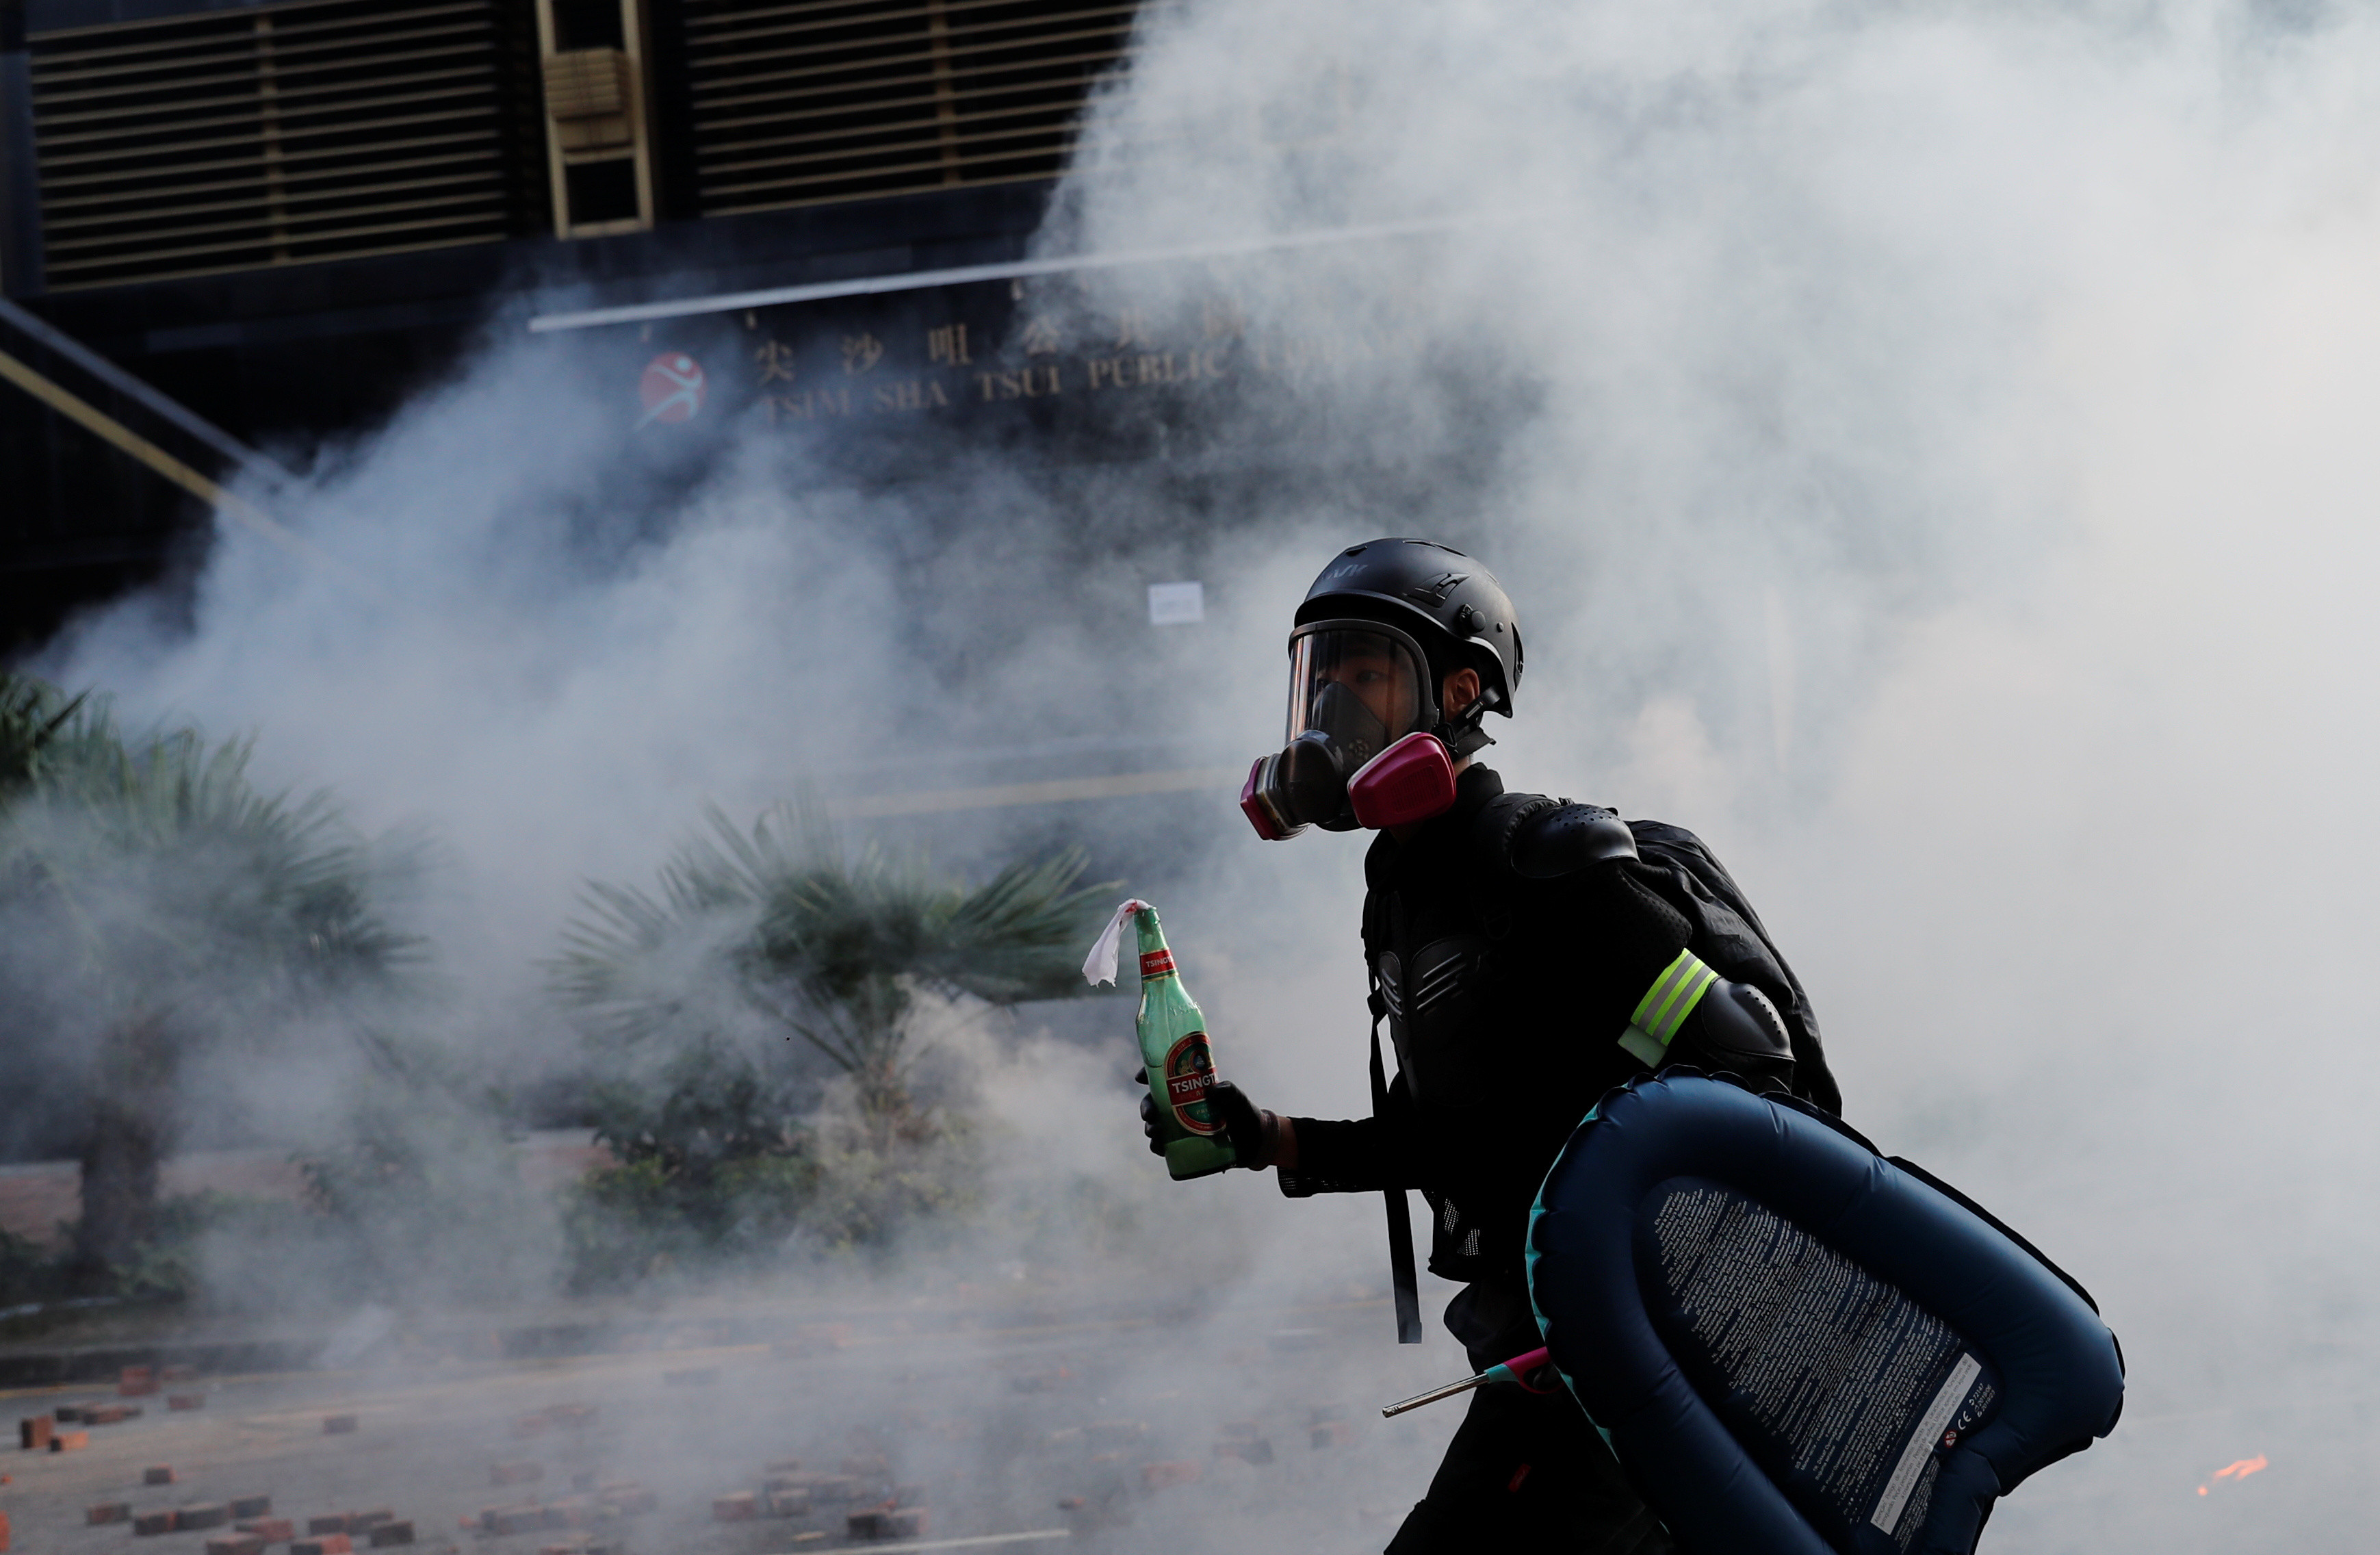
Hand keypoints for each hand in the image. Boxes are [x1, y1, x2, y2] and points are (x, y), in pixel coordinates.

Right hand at [1133, 1071, 1292, 1168]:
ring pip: (1157, 1124)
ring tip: (1154, 1133)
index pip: (1165, 1078)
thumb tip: (1213, 1089)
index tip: (1139, 1077)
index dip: (1149, 1075)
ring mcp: (1181, 1126)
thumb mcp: (1238, 1100)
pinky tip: (1158, 1147)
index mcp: (1191, 1090)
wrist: (1254, 1143)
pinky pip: (1164, 1145)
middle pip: (1155, 1102)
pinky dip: (1158, 1146)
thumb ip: (1230, 1092)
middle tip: (1149, 1115)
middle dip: (1146, 1107)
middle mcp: (1182, 1106)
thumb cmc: (1245, 1115)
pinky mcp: (1184, 1144)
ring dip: (1150, 1127)